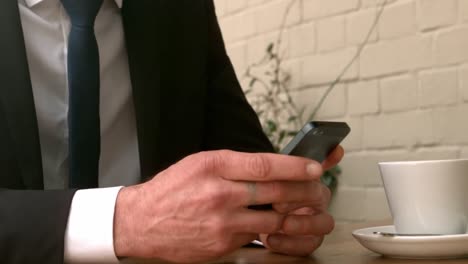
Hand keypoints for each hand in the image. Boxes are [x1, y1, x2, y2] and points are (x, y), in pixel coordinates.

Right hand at [113, 150, 324, 262]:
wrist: (142, 222)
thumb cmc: (172, 189)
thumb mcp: (200, 163)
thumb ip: (235, 164)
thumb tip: (271, 167)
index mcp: (214, 166)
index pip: (264, 165)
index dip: (295, 166)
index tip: (315, 167)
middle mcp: (220, 193)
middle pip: (274, 193)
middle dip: (305, 191)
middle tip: (320, 189)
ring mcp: (222, 223)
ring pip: (272, 220)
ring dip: (298, 216)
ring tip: (312, 211)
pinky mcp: (222, 246)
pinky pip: (256, 238)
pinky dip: (273, 233)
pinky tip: (282, 227)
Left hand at [260, 146, 344, 255]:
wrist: (246, 216)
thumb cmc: (258, 191)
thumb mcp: (256, 172)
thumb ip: (270, 161)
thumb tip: (298, 147)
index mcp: (304, 175)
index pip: (321, 164)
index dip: (321, 162)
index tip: (318, 164)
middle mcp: (314, 195)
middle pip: (318, 193)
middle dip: (297, 198)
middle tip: (276, 202)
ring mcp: (313, 218)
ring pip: (324, 222)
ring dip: (303, 223)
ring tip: (282, 224)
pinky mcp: (307, 239)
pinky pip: (309, 244)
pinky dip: (291, 243)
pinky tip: (272, 238)